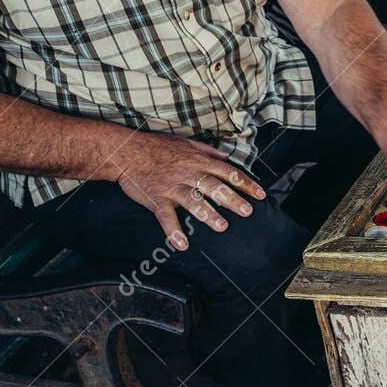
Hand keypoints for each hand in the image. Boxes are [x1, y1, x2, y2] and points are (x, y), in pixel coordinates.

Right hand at [113, 133, 265, 249]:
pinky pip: (165, 216)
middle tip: (248, 211)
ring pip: (193, 200)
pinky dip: (173, 231)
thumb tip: (226, 157)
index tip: (261, 195)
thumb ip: (208, 152)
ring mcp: (171, 186)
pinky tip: (182, 244)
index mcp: (198, 161)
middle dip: (232, 199)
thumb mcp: (186, 142)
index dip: (246, 183)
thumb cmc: (157, 146)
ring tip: (222, 226)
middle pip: (214, 187)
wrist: (126, 150)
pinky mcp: (155, 197)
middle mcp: (188, 173)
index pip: (228, 172)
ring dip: (208, 214)